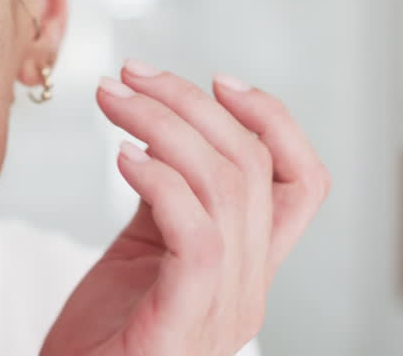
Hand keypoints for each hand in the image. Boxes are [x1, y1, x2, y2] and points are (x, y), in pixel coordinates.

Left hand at [41, 62, 329, 355]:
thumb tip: (159, 130)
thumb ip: (166, 200)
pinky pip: (198, 240)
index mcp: (248, 266)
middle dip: (191, 102)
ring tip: (112, 100)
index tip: (218, 79)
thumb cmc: (101, 339)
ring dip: (165, 125)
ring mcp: (222, 311)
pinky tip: (123, 157)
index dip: (274, 119)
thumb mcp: (142, 254)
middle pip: (252, 167)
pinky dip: (164, 184)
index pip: (301, 182)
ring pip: (225, 188)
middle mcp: (249, 287)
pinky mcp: (182, 328)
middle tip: (131, 74)